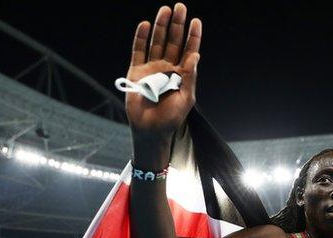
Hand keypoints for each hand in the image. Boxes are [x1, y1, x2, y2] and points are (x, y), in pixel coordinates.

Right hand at [125, 3, 201, 139]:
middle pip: (173, 41)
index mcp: (182, 73)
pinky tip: (146, 25)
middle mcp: (167, 67)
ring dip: (161, 26)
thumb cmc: (171, 117)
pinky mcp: (136, 71)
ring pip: (157, 42)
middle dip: (177, 25)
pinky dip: (141, 38)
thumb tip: (195, 54)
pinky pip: (138, 51)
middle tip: (180, 7)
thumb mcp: (187, 98)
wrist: (151, 129)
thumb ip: (190, 76)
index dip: (192, 36)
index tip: (196, 21)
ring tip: (166, 10)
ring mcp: (151, 68)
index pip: (189, 50)